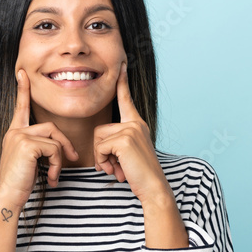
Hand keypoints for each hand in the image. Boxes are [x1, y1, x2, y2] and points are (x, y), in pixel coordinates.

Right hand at [0, 68, 79, 208]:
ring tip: (55, 176)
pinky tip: (51, 178)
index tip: (22, 73)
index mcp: (14, 133)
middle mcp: (15, 131)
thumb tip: (59, 147)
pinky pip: (54, 148)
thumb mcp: (30, 162)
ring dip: (60, 159)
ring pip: (54, 139)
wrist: (8, 198)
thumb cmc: (20, 183)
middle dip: (65, 144)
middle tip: (74, 159)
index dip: (23, 89)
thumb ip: (39, 148)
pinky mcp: (26, 144)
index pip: (21, 107)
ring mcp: (19, 136)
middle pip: (51, 127)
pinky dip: (57, 165)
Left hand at [93, 62, 172, 203]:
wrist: (153, 188)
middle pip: (99, 130)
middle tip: (115, 167)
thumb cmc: (140, 175)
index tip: (122, 63)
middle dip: (101, 152)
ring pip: (98, 140)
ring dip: (102, 159)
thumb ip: (116, 145)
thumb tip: (100, 150)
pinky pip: (100, 148)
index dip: (122, 82)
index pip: (126, 100)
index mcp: (137, 124)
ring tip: (118, 169)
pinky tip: (118, 170)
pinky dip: (104, 162)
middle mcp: (135, 123)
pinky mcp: (124, 139)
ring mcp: (131, 129)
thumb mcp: (127, 155)